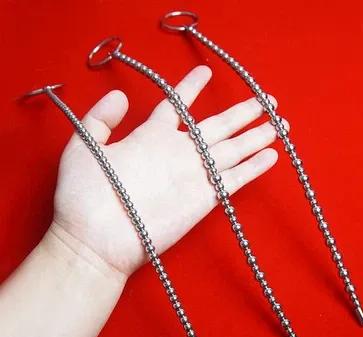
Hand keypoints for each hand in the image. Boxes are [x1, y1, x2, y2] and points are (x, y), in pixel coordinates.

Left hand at [51, 66, 281, 277]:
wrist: (96, 239)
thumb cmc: (84, 195)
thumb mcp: (84, 147)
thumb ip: (101, 118)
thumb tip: (120, 95)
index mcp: (150, 137)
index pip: (178, 105)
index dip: (191, 88)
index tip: (205, 72)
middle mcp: (177, 153)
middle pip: (217, 126)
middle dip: (242, 112)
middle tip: (265, 100)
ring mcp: (193, 175)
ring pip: (232, 149)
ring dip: (255, 136)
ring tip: (278, 122)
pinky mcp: (203, 199)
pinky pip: (234, 178)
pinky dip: (253, 167)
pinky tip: (271, 155)